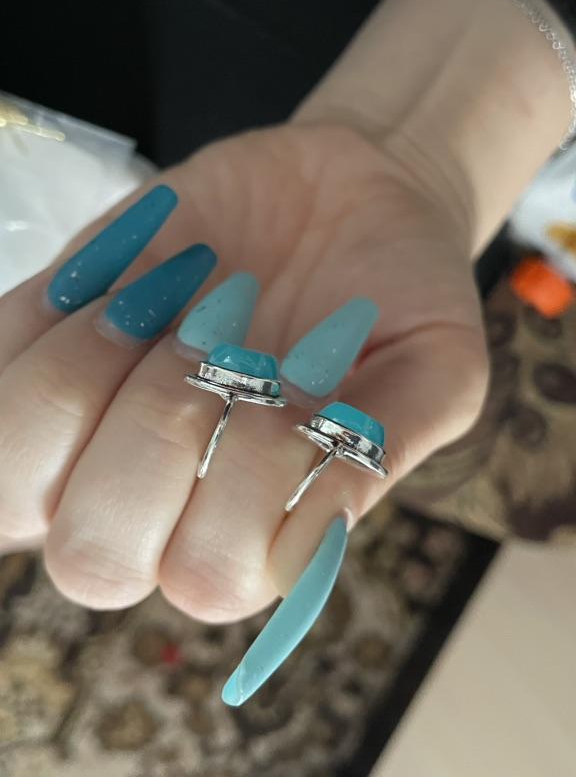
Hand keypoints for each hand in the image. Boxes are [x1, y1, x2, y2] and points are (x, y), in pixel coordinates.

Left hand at [0, 121, 486, 622]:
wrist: (342, 198)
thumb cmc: (394, 294)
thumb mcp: (436, 366)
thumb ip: (387, 446)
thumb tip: (313, 520)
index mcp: (252, 531)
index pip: (210, 578)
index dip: (248, 479)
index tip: (299, 375)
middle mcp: (158, 504)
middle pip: (93, 557)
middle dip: (158, 435)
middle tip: (219, 337)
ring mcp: (86, 437)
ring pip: (10, 480)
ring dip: (81, 378)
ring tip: (152, 306)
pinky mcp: (40, 349)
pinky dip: (38, 316)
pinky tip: (113, 282)